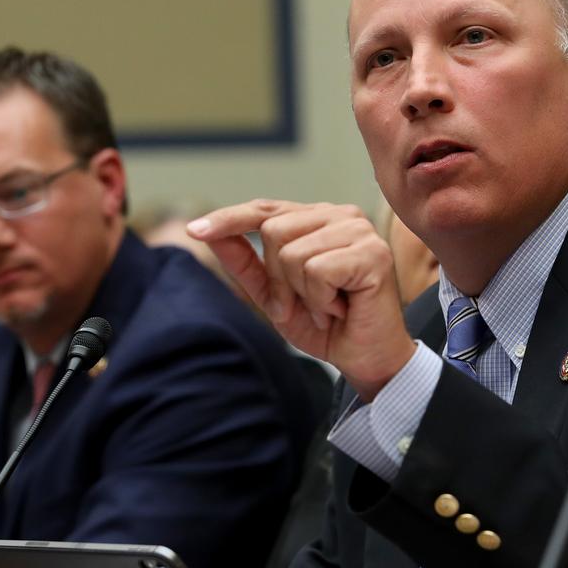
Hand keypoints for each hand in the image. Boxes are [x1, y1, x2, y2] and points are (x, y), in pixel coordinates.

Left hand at [188, 200, 415, 399]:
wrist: (365, 358)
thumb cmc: (327, 325)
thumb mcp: (274, 295)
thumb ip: (245, 262)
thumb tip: (207, 232)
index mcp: (317, 219)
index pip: (265, 209)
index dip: (229, 219)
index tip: (194, 230)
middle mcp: (339, 216)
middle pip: (273, 231)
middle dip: (278, 279)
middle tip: (304, 304)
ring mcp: (359, 231)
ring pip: (292, 253)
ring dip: (302, 294)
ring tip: (326, 307)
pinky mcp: (373, 252)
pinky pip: (317, 270)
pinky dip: (321, 300)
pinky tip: (341, 307)